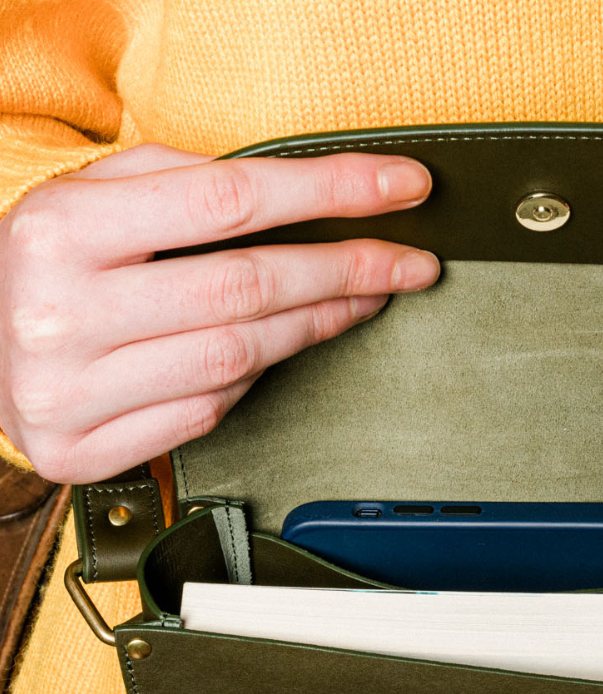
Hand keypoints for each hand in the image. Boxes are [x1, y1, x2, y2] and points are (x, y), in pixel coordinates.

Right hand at [0, 143, 440, 480]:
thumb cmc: (43, 267)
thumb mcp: (88, 199)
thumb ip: (177, 184)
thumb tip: (299, 193)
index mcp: (64, 230)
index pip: (230, 201)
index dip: (330, 193)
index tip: (400, 189)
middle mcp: (63, 312)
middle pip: (248, 287)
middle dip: (347, 271)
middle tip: (407, 263)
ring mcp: (72, 390)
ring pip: (240, 358)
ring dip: (317, 327)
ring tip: (358, 302)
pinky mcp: (84, 447)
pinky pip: (208, 413)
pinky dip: (250, 383)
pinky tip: (271, 354)